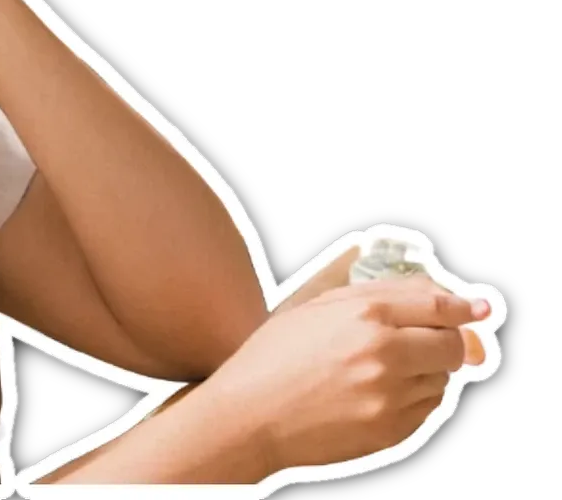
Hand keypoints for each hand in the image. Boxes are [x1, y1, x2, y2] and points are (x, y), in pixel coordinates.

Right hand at [206, 276, 491, 474]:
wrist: (251, 414)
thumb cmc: (275, 356)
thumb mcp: (317, 307)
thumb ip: (375, 297)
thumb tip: (433, 298)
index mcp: (364, 314)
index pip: (437, 306)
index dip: (462, 306)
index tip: (478, 307)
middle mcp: (384, 353)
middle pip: (452, 344)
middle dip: (450, 340)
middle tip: (432, 339)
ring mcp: (390, 396)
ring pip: (441, 378)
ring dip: (428, 369)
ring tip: (389, 367)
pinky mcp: (391, 431)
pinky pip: (427, 408)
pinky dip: (417, 396)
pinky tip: (383, 390)